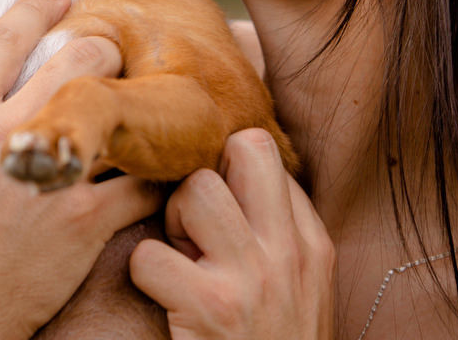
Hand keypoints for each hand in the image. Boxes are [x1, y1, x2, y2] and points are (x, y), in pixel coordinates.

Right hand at [0, 0, 161, 339]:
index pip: (4, 38)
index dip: (36, 7)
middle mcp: (5, 134)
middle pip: (77, 58)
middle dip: (100, 49)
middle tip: (108, 56)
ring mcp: (51, 175)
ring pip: (115, 105)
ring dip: (129, 102)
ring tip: (136, 107)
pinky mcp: (86, 219)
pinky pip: (141, 179)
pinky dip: (152, 174)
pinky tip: (155, 172)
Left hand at [129, 129, 334, 339]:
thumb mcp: (301, 286)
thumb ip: (277, 232)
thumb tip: (226, 174)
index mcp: (312, 243)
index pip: (263, 153)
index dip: (227, 173)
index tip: (220, 212)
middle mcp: (290, 251)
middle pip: (241, 148)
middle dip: (204, 176)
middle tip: (194, 225)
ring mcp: (253, 277)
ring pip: (196, 189)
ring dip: (173, 222)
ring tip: (181, 260)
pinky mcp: (213, 308)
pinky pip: (150, 255)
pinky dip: (145, 273)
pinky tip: (164, 298)